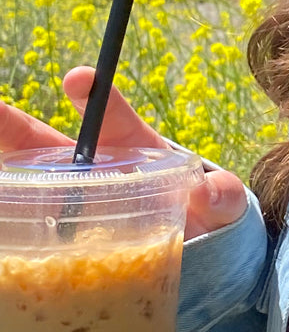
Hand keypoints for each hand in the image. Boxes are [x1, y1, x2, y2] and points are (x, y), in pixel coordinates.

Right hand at [0, 67, 247, 238]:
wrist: (193, 253)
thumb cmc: (204, 217)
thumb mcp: (221, 207)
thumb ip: (223, 197)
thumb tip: (209, 190)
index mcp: (131, 148)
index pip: (112, 116)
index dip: (96, 95)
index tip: (80, 78)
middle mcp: (90, 169)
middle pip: (42, 142)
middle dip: (10, 124)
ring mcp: (68, 201)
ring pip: (24, 179)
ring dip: (1, 165)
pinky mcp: (59, 235)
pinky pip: (28, 223)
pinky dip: (11, 217)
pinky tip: (2, 222)